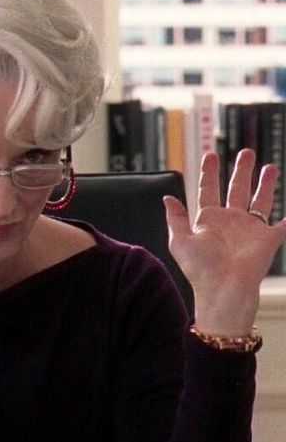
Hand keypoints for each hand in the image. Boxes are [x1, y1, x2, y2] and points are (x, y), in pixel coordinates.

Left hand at [163, 149, 285, 334]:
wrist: (223, 289)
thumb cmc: (199, 269)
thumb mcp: (180, 241)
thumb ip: (175, 218)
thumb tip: (167, 197)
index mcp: (208, 220)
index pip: (208, 189)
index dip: (209, 173)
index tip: (210, 154)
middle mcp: (230, 221)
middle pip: (236, 189)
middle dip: (241, 170)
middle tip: (245, 152)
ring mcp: (249, 229)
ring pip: (259, 200)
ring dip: (265, 183)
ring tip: (269, 165)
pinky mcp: (268, 239)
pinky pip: (284, 224)